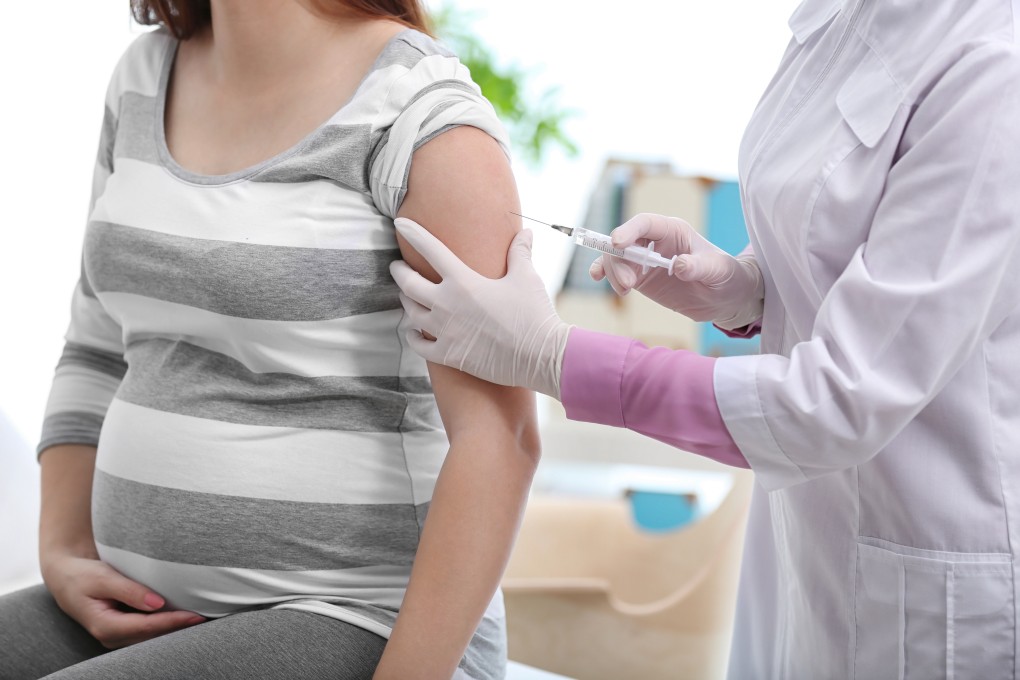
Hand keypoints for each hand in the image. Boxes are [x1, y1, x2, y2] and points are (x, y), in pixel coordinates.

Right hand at [42, 553, 204, 648]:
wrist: (66, 577)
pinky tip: (185, 618)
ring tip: (202, 619)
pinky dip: (167, 626)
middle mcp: (111, 636)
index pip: (146, 627)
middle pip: (152, 637)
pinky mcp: (124, 629)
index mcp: (104, 625)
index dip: (171, 622)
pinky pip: (148, 632)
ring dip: (175, 630)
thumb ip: (129, 590)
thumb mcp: (102, 577)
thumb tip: (158, 603)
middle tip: (208, 618)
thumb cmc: (83, 575)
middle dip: (178, 629)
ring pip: (151, 638)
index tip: (194, 616)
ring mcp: (117, 636)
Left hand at [390, 218, 571, 398]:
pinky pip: (417, 344)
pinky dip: (412, 336)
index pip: (431, 249)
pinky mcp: (448, 355)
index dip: (413, 233)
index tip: (400, 223)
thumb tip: (526, 232)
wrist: (540, 356)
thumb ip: (520, 253)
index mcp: (463, 281)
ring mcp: (444, 331)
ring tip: (407, 296)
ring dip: (406, 302)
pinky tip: (413, 332)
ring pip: (410, 313)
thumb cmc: (533, 314)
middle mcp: (446, 304)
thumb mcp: (527, 278)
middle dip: (399, 271)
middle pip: (408, 283)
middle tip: (397, 266)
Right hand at [590, 213, 763, 329]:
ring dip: (613, 271)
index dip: (629, 230)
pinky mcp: (640, 277)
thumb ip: (699, 266)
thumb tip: (678, 266)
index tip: (617, 242)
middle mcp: (655, 241)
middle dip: (618, 259)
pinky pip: (616, 271)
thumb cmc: (726, 275)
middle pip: (624, 241)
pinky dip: (605, 273)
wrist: (725, 297)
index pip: (646, 223)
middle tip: (626, 284)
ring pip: (616, 257)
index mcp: (673, 230)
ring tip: (625, 290)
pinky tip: (598, 278)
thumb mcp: (719, 270)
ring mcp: (645, 259)